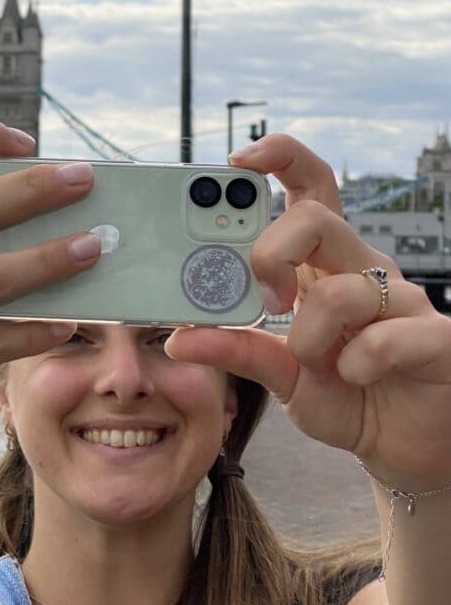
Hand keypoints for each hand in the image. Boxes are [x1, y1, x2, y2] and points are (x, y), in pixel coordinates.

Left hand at [166, 135, 450, 490]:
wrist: (405, 446)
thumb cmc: (345, 396)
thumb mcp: (280, 374)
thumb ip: (236, 351)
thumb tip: (179, 338)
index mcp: (321, 265)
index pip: (308, 190)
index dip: (280, 159)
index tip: (238, 158)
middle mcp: (361, 270)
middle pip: (318, 219)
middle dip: (273, 251)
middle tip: (264, 296)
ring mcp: (402, 301)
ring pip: (344, 287)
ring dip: (309, 334)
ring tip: (312, 360)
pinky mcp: (436, 337)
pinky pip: (390, 335)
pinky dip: (359, 362)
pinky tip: (355, 376)